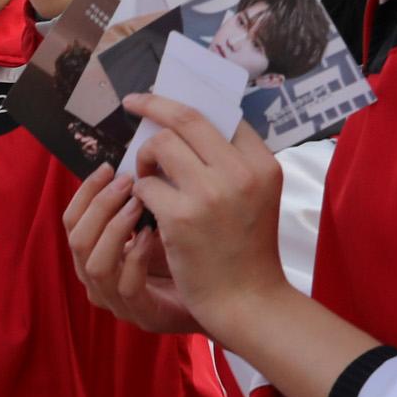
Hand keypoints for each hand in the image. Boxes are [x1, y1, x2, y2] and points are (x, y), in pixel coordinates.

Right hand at [64, 165, 199, 335]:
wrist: (225, 299)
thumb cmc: (190, 256)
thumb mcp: (157, 222)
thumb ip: (139, 200)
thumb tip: (134, 160)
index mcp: (95, 255)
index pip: (72, 221)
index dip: (85, 192)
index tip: (109, 167)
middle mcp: (98, 281)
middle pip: (77, 241)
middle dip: (100, 206)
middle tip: (128, 182)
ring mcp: (119, 302)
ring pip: (95, 265)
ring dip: (115, 229)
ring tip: (139, 205)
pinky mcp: (145, 315)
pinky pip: (128, 286)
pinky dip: (137, 257)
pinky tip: (154, 236)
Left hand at [123, 96, 291, 345]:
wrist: (247, 298)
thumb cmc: (245, 247)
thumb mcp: (255, 196)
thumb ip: (231, 162)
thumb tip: (182, 125)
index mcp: (263, 163)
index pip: (222, 115)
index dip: (185, 103)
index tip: (162, 97)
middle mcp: (240, 172)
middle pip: (186, 118)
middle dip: (154, 105)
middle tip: (133, 102)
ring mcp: (211, 194)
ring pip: (160, 146)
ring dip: (145, 158)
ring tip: (147, 177)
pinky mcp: (181, 217)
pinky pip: (144, 185)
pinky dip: (139, 193)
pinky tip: (147, 208)